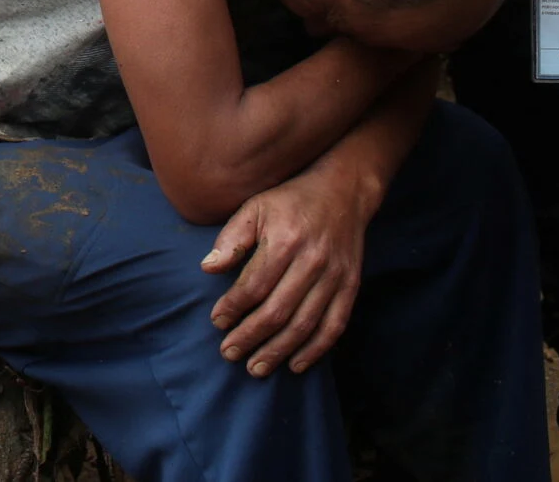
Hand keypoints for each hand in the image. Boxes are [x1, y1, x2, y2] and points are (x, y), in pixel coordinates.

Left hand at [202, 169, 372, 376]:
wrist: (343, 191)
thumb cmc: (290, 200)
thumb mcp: (255, 207)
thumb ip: (232, 239)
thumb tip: (207, 269)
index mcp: (284, 241)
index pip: (253, 286)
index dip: (233, 308)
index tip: (217, 322)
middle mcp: (312, 262)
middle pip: (277, 311)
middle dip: (250, 337)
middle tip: (229, 354)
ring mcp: (335, 277)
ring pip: (304, 325)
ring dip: (278, 351)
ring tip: (256, 368)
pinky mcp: (350, 287)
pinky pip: (334, 326)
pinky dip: (316, 350)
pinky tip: (296, 364)